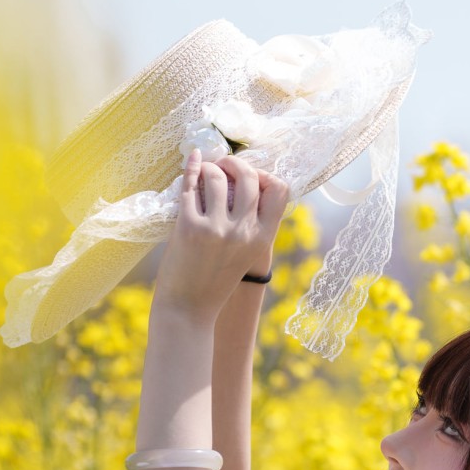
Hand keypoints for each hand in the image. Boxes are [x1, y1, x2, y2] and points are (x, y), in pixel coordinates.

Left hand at [152, 151, 289, 322]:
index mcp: (262, 239)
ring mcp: (216, 229)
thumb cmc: (215, 283)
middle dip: (235, 162)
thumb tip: (247, 182)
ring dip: (210, 167)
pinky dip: (191, 167)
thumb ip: (251, 225)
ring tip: (204, 172)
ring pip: (217, 176)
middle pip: (249, 176)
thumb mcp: (246, 255)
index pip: (280, 190)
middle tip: (224, 165)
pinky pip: (190, 185)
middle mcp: (243, 232)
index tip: (251, 177)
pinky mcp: (189, 227)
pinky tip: (193, 159)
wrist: (188, 310)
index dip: (266, 175)